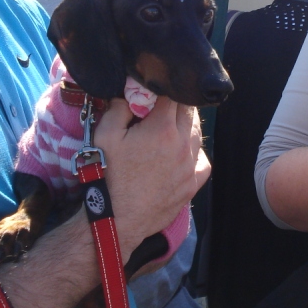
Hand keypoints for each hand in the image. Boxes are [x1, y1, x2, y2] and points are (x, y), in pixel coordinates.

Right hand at [93, 96, 209, 256]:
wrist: (117, 219)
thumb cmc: (108, 175)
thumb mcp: (105, 134)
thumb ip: (119, 106)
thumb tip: (130, 92)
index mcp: (162, 128)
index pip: (172, 95)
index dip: (161, 89)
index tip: (152, 91)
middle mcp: (182, 143)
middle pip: (189, 111)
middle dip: (176, 103)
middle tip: (162, 105)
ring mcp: (190, 165)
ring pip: (197, 134)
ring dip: (187, 124)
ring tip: (172, 126)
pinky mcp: (192, 185)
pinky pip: (203, 161)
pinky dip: (196, 152)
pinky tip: (184, 152)